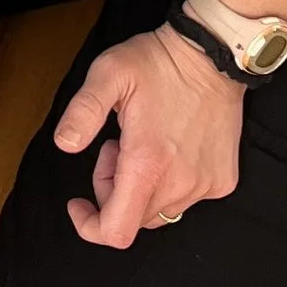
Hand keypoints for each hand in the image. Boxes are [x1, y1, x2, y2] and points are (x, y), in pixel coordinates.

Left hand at [53, 25, 242, 247]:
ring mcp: (205, 185)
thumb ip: (83, 111)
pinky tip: (169, 148)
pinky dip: (169, 183)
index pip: (117, 232)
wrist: (212, 55)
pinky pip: (185, 199)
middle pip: (133, 220)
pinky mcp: (222, 181)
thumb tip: (64, 144)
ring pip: (159, 212)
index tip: (79, 203)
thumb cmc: (158, 63)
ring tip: (143, 142)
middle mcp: (180, 183)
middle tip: (114, 147)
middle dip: (113, 191)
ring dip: (141, 187)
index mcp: (148, 164)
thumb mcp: (109, 74)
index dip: (90, 227)